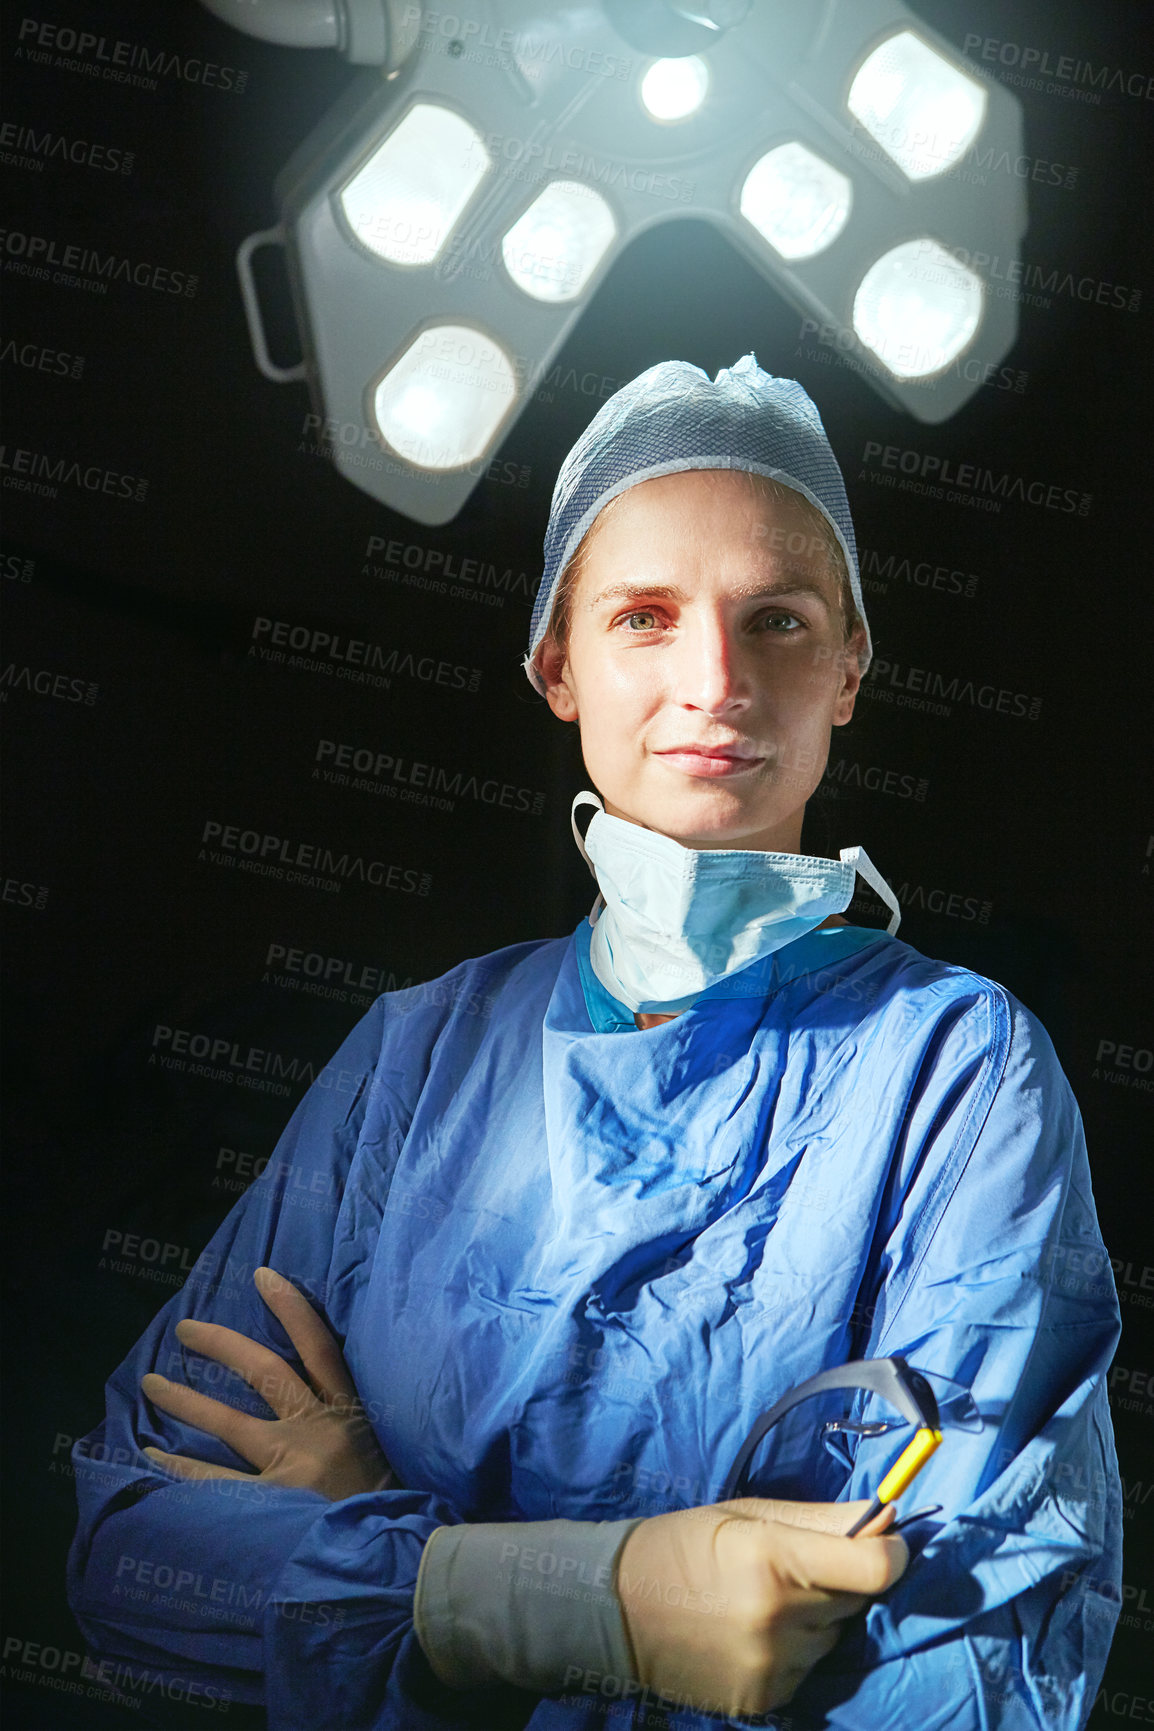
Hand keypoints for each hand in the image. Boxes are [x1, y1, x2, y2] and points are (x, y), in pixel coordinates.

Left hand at [140, 1266, 396, 1500]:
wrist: (403, 1560)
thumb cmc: (396, 1507)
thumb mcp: (387, 1452)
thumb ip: (359, 1427)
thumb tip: (325, 1403)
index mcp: (352, 1413)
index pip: (321, 1346)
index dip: (292, 1308)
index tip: (262, 1276)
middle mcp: (319, 1430)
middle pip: (266, 1371)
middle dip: (222, 1344)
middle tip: (185, 1329)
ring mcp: (293, 1465)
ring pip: (229, 1421)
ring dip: (186, 1400)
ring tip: (150, 1384)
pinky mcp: (274, 1505)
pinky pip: (216, 1482)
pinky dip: (182, 1468)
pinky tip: (152, 1458)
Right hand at [615, 1496, 907, 1719]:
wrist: (614, 1610)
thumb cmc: (683, 1545)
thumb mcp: (746, 1514)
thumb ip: (821, 1517)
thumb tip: (889, 1513)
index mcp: (774, 1558)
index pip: (876, 1568)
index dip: (894, 1553)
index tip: (888, 1543)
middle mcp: (779, 1618)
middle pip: (855, 1602)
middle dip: (839, 1582)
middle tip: (793, 1568)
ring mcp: (772, 1666)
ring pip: (832, 1639)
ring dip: (815, 1620)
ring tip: (762, 1603)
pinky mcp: (763, 1700)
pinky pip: (806, 1672)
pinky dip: (792, 1653)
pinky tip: (750, 1635)